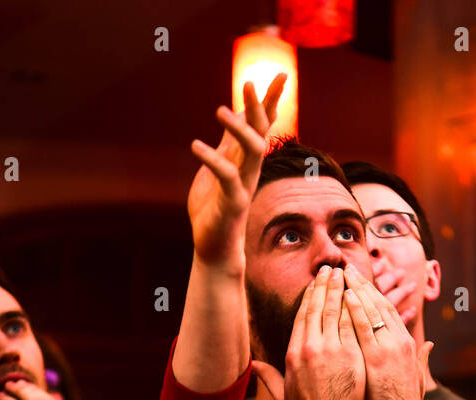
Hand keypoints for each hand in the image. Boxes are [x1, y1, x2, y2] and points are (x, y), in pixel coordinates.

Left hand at [187, 75, 285, 267]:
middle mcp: (250, 169)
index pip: (262, 124)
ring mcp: (244, 184)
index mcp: (246, 160)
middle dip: (260, 106)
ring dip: (239, 128)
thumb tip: (232, 118)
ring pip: (251, 150)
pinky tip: (195, 145)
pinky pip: (227, 175)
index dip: (270, 100)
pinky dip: (212, 158)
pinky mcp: (233, 201)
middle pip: (262, 131)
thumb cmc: (214, 209)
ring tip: (220, 111)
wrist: (214, 247)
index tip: (280, 75)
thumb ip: (225, 145)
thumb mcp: (217, 168)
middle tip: (250, 81)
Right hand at [253, 266, 365, 399]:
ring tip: (344, 274)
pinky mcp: (350, 355)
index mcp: (293, 353)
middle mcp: (309, 347)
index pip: (302, 317)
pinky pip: (351, 324)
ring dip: (340, 290)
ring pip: (335, 311)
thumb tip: (251, 364)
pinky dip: (354, 307)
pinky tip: (358, 294)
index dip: (309, 298)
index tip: (314, 284)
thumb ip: (268, 375)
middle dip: (324, 285)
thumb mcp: (282, 393)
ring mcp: (330, 350)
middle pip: (318, 308)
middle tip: (330, 269)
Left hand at [343, 263, 428, 399]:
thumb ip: (422, 356)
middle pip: (380, 304)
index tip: (360, 281)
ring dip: (357, 289)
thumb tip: (430, 343)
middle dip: (363, 284)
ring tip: (343, 273)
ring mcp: (389, 346)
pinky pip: (363, 326)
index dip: (374, 293)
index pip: (389, 310)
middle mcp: (400, 340)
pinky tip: (344, 295)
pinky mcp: (378, 356)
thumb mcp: (417, 375)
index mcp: (407, 343)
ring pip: (372, 310)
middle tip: (348, 268)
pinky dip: (355, 309)